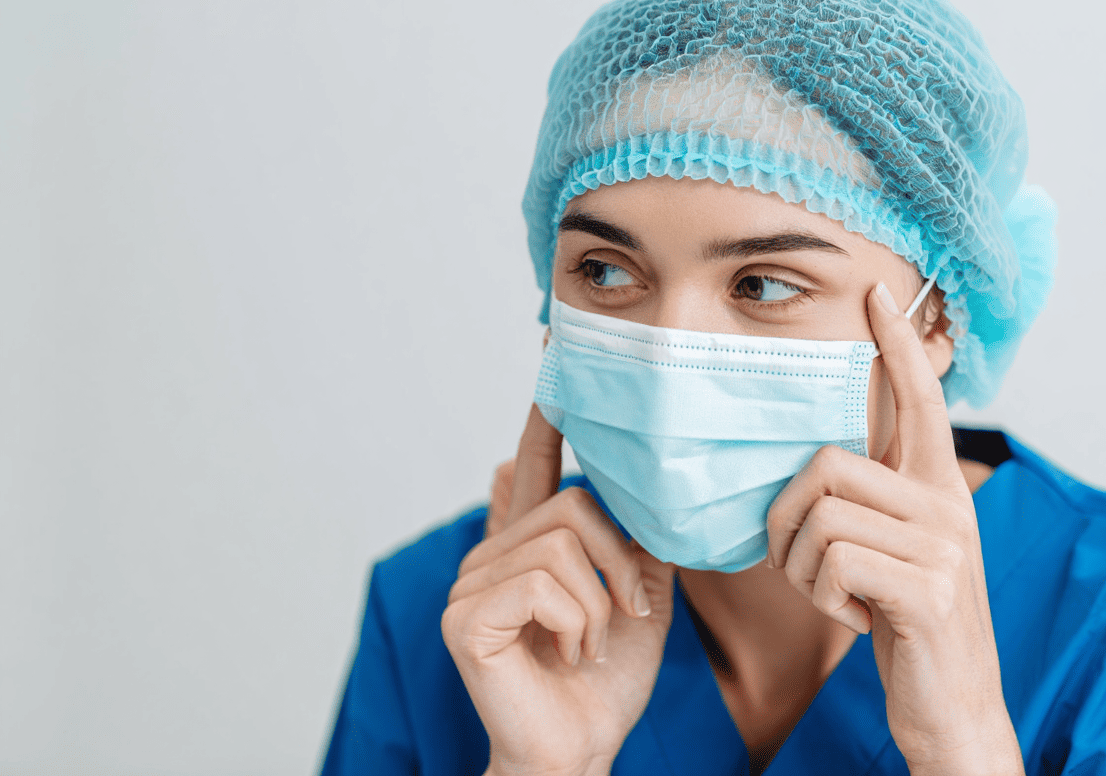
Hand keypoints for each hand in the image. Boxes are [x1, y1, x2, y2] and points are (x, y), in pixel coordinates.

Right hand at [442, 404, 675, 775]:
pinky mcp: (465, 617)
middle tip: (628, 615)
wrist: (583, 749)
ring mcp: (471, 586)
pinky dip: (579, 623)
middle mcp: (491, 557)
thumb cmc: (606, 681)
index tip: (548, 369)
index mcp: (527, 550)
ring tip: (593, 644)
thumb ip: (632, 541)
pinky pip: (543, 584)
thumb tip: (616, 480)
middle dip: (620, 563)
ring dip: (602, 604)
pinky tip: (570, 654)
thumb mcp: (638, 598)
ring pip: (562, 545)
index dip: (542, 425)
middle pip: (572, 507)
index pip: (534, 472)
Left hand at [766, 283, 1023, 775]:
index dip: (897, 345)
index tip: (876, 291)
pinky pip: (834, 562)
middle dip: (785, 519)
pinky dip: (824, 599)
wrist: (953, 706)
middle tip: (798, 564)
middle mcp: (947, 502)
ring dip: (802, 570)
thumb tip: (815, 459)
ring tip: (835, 597)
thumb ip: (872, 501)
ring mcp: (943, 544)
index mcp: (937, 485)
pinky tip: (856, 619)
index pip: (920, 397)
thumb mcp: (894, 552)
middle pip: (827, 464)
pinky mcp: (928, 588)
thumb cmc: (907, 622)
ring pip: (821, 518)